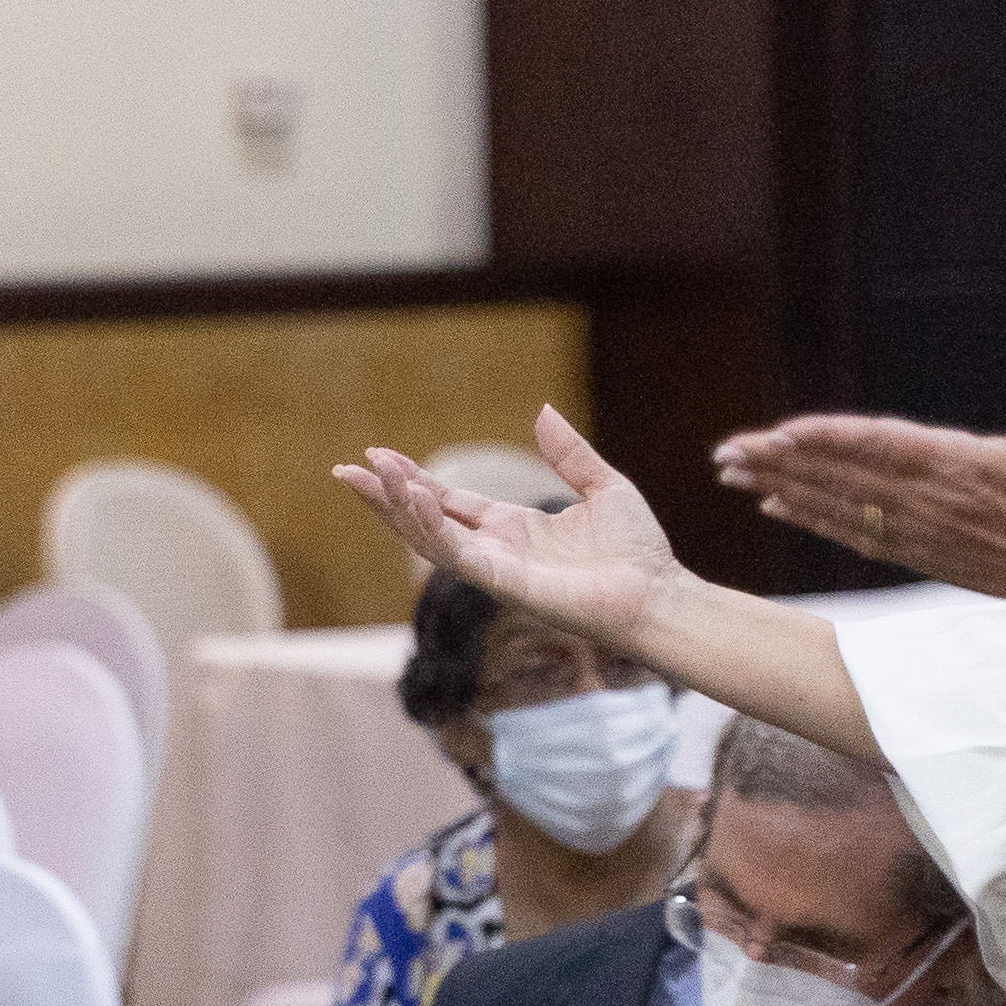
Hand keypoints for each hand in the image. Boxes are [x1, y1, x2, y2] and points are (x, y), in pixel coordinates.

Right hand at [337, 407, 679, 656]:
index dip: (415, 482)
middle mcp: (498, 550)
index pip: (451, 503)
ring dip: (397, 509)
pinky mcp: (506, 585)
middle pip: (426, 520)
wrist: (659, 594)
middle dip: (386, 497)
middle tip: (346, 471)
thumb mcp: (604, 486)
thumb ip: (569, 453)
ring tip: (367, 477)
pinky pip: (458, 555)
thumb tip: (544, 411)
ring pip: (431, 539)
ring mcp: (498, 570)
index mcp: (515, 528)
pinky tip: (412, 498)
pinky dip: (431, 528)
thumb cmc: (639, 552)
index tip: (380, 457)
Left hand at [713, 329, 1005, 646]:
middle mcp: (928, 503)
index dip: (825, 440)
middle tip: (725, 453)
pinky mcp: (920, 553)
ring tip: (733, 475)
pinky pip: (853, 534)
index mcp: (957, 466)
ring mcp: (920, 532)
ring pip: (837, 507)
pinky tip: (776, 507)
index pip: (877, 448)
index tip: (778, 433)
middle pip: (839, 479)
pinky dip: (812, 519)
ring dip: (782, 490)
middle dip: (779, 464)